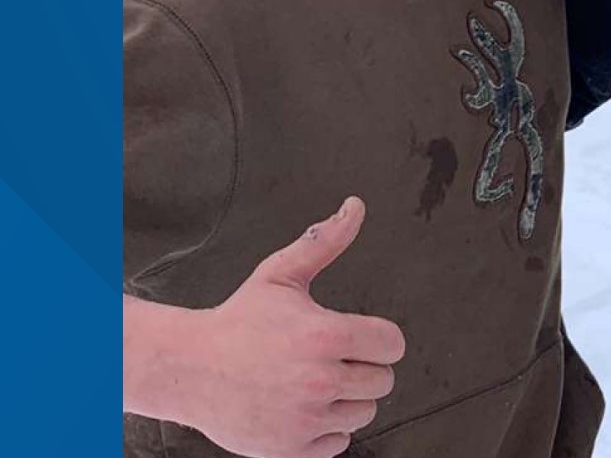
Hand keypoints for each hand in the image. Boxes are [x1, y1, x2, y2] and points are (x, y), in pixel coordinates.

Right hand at [126, 197, 407, 457]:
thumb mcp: (281, 274)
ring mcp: (304, 418)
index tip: (358, 337)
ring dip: (346, 399)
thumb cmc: (238, 321)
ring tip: (313, 382)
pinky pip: (339, 443)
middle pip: (383, 381)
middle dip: (362, 368)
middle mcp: (319, 379)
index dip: (378, 339)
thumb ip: (325, 241)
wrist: (187, 368)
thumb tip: (356, 207)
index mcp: (325, 335)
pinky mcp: (290, 448)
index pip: (393, 345)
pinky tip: (302, 408)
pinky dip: (326, 429)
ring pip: (364, 413)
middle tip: (329, 359)